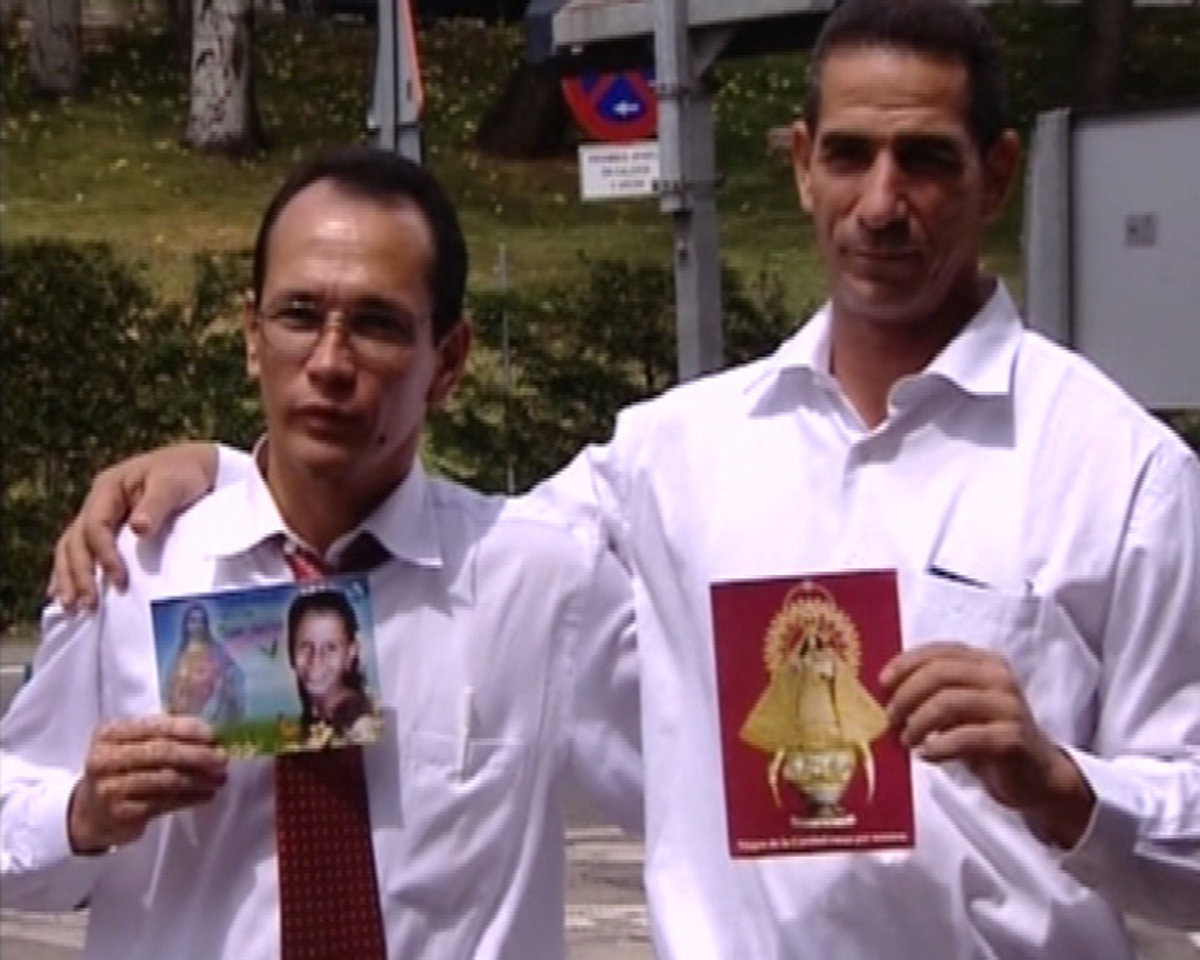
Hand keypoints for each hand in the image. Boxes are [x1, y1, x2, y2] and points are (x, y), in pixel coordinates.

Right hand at [48, 443, 218, 611]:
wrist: (196, 466)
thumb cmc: (184, 472)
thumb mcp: (172, 484)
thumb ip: (155, 506)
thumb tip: (138, 529)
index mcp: (108, 488)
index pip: (95, 526)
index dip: (104, 556)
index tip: (119, 581)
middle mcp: (97, 502)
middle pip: (75, 541)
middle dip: (78, 574)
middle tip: (86, 605)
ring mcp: (100, 515)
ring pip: (71, 548)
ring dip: (68, 577)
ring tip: (70, 608)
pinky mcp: (109, 528)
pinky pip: (81, 551)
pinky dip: (71, 572)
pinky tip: (65, 594)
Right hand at [67, 715, 227, 853]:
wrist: (89, 812)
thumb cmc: (120, 771)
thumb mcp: (131, 746)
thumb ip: (162, 735)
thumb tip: (210, 735)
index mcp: (109, 733)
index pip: (155, 726)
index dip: (188, 730)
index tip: (214, 735)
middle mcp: (104, 759)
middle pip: (162, 753)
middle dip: (198, 755)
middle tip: (223, 758)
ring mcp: (110, 788)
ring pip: (166, 780)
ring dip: (199, 779)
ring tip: (220, 778)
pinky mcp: (120, 814)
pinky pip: (164, 803)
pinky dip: (190, 798)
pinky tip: (205, 794)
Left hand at [880, 642, 1093, 847]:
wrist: (1035, 775)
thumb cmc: (987, 736)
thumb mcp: (959, 708)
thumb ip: (932, 693)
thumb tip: (885, 692)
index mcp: (985, 662)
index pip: (939, 651)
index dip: (905, 664)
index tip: (883, 683)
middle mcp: (999, 677)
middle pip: (939, 674)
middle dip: (906, 695)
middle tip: (890, 719)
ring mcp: (1008, 706)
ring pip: (948, 702)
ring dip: (917, 723)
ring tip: (906, 741)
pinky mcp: (1012, 738)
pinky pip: (965, 737)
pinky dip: (938, 746)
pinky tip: (927, 755)